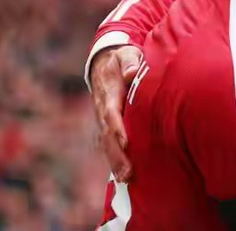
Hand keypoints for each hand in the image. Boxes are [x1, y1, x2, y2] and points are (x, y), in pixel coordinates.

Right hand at [91, 45, 142, 181]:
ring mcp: (103, 120)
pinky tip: (123, 175)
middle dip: (116, 154)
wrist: (105, 63)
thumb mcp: (126, 55)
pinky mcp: (107, 125)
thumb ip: (129, 62)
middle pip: (107, 135)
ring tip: (126, 179)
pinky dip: (114, 159)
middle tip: (127, 172)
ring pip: (106, 144)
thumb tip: (132, 72)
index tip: (126, 142)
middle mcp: (103, 110)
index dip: (117, 128)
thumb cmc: (122, 60)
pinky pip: (108, 144)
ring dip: (115, 162)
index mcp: (109, 93)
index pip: (111, 113)